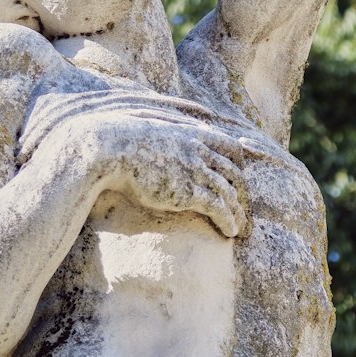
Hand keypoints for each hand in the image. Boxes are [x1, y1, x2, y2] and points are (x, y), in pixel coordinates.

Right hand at [89, 114, 248, 237]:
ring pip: (229, 192)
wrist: (112, 148)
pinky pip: (218, 207)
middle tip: (243, 208)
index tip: (238, 179)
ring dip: (238, 212)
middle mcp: (199, 149)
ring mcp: (195, 170)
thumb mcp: (154, 125)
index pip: (231, 146)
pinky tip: (230, 231)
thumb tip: (174, 129)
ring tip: (239, 227)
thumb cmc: (124, 137)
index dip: (238, 164)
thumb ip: (172, 128)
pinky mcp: (188, 191)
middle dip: (242, 192)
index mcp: (193, 133)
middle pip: (234, 172)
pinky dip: (228, 220)